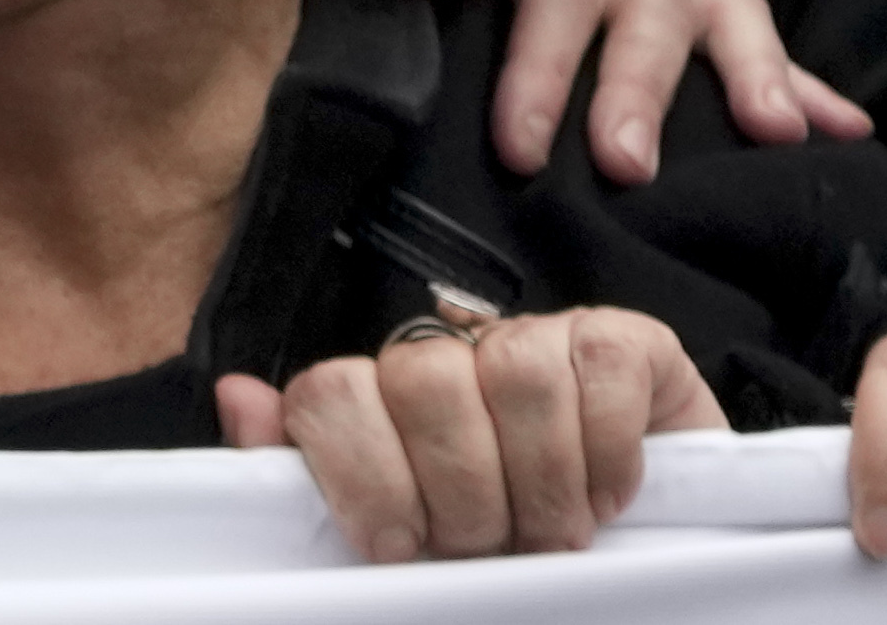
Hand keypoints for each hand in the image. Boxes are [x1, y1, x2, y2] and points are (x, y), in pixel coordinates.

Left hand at [224, 308, 725, 560]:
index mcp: (384, 395)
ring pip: (514, 372)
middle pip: (422, 382)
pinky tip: (608, 497)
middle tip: (493, 550)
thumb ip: (314, 472)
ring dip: (540, 483)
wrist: (645, 545)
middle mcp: (454, 351)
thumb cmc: (507, 544)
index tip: (400, 547)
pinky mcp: (625, 340)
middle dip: (461, 495)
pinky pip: (600, 365)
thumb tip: (240, 398)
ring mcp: (539, 336)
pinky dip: (607, 449)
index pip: (333, 390)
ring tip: (554, 537)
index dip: (364, 478)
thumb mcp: (406, 529)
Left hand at [446, 0, 869, 183]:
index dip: (541, 61)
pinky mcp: (680, 8)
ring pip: (715, 6)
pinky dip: (798, 83)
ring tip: (775, 135)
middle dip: (637, 85)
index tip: (520, 149)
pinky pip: (747, 36)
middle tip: (625, 165)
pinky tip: (848, 129)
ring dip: (751, 73)